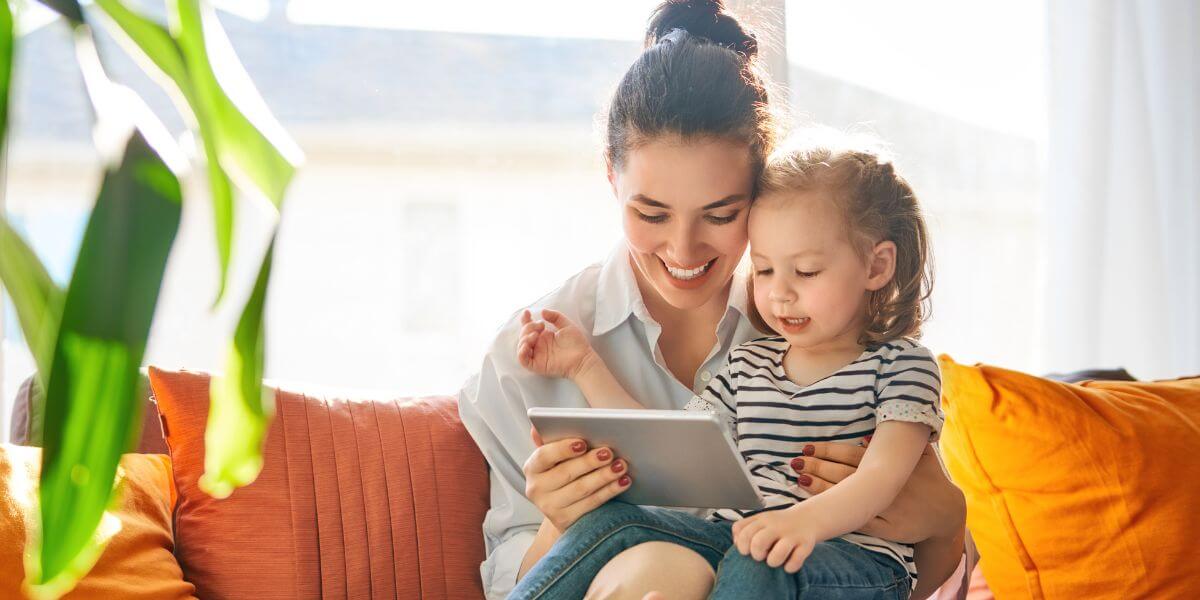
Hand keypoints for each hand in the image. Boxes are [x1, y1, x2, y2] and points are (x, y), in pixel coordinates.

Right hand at [516, 309, 595, 379]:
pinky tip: (527, 345)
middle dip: (529, 327)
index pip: (529, 327)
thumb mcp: (566, 325)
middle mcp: (539, 345)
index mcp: (544, 336)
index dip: (525, 320)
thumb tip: (542, 311)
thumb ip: (555, 316)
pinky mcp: (537, 365)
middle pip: (524, 335)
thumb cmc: (577, 343)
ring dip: (524, 338)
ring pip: (521, 346)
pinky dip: (521, 352)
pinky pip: (523, 360)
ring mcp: (537, 355)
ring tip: (535, 335)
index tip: (527, 313)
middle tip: (541, 325)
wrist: (582, 358)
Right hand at [522, 426, 631, 531]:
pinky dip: (609, 492)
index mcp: (532, 467)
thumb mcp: (554, 457)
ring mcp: (550, 508)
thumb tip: (535, 428)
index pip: (544, 456)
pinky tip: (623, 482)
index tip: (583, 443)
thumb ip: (550, 440)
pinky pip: (591, 504)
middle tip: (609, 453)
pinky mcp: (566, 521)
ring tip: (621, 466)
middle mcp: (536, 489)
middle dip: (590, 462)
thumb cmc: (562, 472)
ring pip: (581, 489)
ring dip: (604, 476)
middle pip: (566, 473)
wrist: (563, 507)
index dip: (563, 449)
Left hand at [731, 505, 817, 572]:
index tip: (747, 551)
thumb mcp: (760, 521)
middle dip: (756, 554)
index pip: (742, 531)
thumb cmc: (777, 525)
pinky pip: (795, 561)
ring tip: (774, 560)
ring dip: (773, 562)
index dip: (741, 545)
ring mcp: (792, 535)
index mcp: (762, 519)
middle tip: (761, 556)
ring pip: (777, 554)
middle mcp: (776, 526)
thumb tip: (736, 543)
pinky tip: (788, 565)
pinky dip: (790, 567)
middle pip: (758, 542)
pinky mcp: (806, 544)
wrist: (807, 518)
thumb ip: (744, 529)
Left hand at [788, 440, 964, 542]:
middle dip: (817, 468)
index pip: (851, 455)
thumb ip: (899, 442)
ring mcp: (884, 507)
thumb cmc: (930, 480)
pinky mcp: (885, 529)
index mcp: (889, 465)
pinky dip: (839, 515)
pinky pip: (858, 522)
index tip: (807, 448)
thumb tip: (866, 434)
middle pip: (843, 474)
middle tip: (795, 463)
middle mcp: (884, 485)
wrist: (948, 514)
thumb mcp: (921, 456)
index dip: (828, 451)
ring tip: (799, 481)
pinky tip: (821, 509)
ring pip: (848, 497)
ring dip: (821, 489)